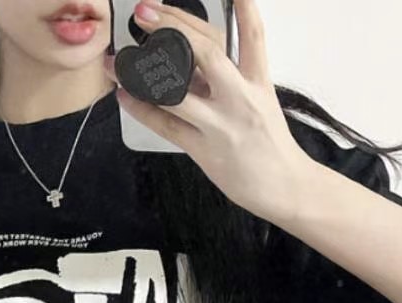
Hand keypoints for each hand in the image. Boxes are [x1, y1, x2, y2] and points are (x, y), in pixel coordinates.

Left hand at [104, 0, 312, 223]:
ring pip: (178, 91)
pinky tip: (124, 95)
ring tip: (119, 60)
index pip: (252, 34)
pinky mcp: (204, 150)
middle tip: (145, 11)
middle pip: (206, 52)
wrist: (282, 185)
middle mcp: (240, 97)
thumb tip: (194, 56)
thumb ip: (231, 77)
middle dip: (173, 27)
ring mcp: (221, 124)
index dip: (243, 6)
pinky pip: (167, 126)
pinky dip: (142, 110)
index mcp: (257, 81)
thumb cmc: (268, 144)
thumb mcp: (260, 100)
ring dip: (142, 74)